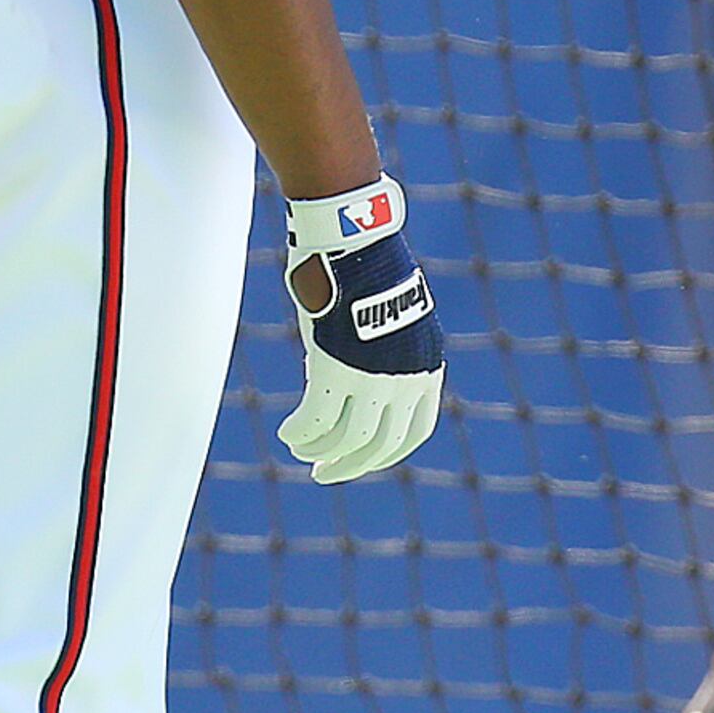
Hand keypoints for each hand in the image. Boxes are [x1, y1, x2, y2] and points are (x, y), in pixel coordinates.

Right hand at [279, 176, 443, 483]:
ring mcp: (374, 378)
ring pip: (348, 439)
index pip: (416, 430)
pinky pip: (317, 421)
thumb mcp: (384, 317)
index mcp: (425, 366)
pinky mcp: (338, 371)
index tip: (364, 460)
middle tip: (324, 473)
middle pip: (382, 444)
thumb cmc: (364, 270)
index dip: (389, 453)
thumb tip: (345, 385)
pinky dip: (302, 433)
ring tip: (301, 450)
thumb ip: (378, 355)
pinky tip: (289, 434)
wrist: (354, 239)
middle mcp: (406, 379)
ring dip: (321, 451)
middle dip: (352, 464)